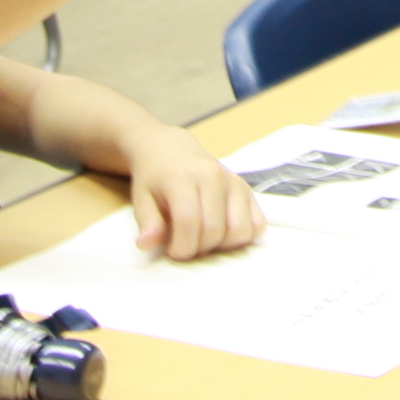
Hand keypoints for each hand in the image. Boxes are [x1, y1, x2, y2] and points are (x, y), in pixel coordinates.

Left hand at [124, 132, 263, 257]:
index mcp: (183, 177)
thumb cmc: (155, 177)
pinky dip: (242, 236)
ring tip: (203, 238)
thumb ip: (147, 222)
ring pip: (239, 229)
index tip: (173, 251)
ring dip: (221, 245)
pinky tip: (223, 233)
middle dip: (198, 248)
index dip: (182, 246)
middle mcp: (212, 176)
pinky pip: (257, 223)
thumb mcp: (141, 198)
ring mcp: (233, 181)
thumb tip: (146, 244)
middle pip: (214, 229)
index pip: (189, 222)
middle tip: (185, 244)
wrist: (171, 149)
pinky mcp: (246, 188)